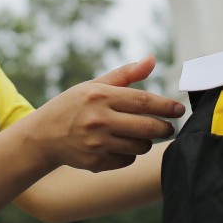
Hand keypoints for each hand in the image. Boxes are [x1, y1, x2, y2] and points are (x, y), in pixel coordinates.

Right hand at [23, 55, 184, 172]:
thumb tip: (152, 59)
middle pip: (148, 127)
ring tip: (140, 134)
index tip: (180, 109)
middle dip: (165, 127)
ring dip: (146, 141)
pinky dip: (129, 153)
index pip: (144, 101)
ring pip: (141, 146)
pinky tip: (119, 145)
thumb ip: (126, 74)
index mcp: (100, 96)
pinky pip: (128, 159)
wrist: (43, 136)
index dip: (167, 106)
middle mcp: (99, 120)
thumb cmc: (73, 106)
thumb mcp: (95, 85)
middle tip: (169, 126)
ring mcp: (97, 144)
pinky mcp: (96, 162)